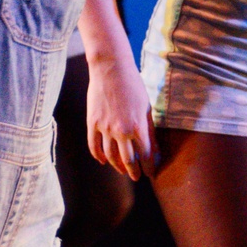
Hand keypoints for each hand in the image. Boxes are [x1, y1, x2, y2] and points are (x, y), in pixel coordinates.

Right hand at [86, 53, 156, 178]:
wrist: (110, 69)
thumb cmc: (133, 86)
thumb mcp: (147, 108)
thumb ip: (149, 131)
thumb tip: (154, 150)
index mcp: (138, 126)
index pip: (146, 155)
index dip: (150, 166)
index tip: (151, 172)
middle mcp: (121, 131)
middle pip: (128, 160)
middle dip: (134, 171)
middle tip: (137, 177)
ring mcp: (105, 128)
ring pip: (110, 156)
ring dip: (117, 166)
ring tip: (122, 170)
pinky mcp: (92, 123)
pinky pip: (94, 146)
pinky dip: (98, 156)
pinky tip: (103, 161)